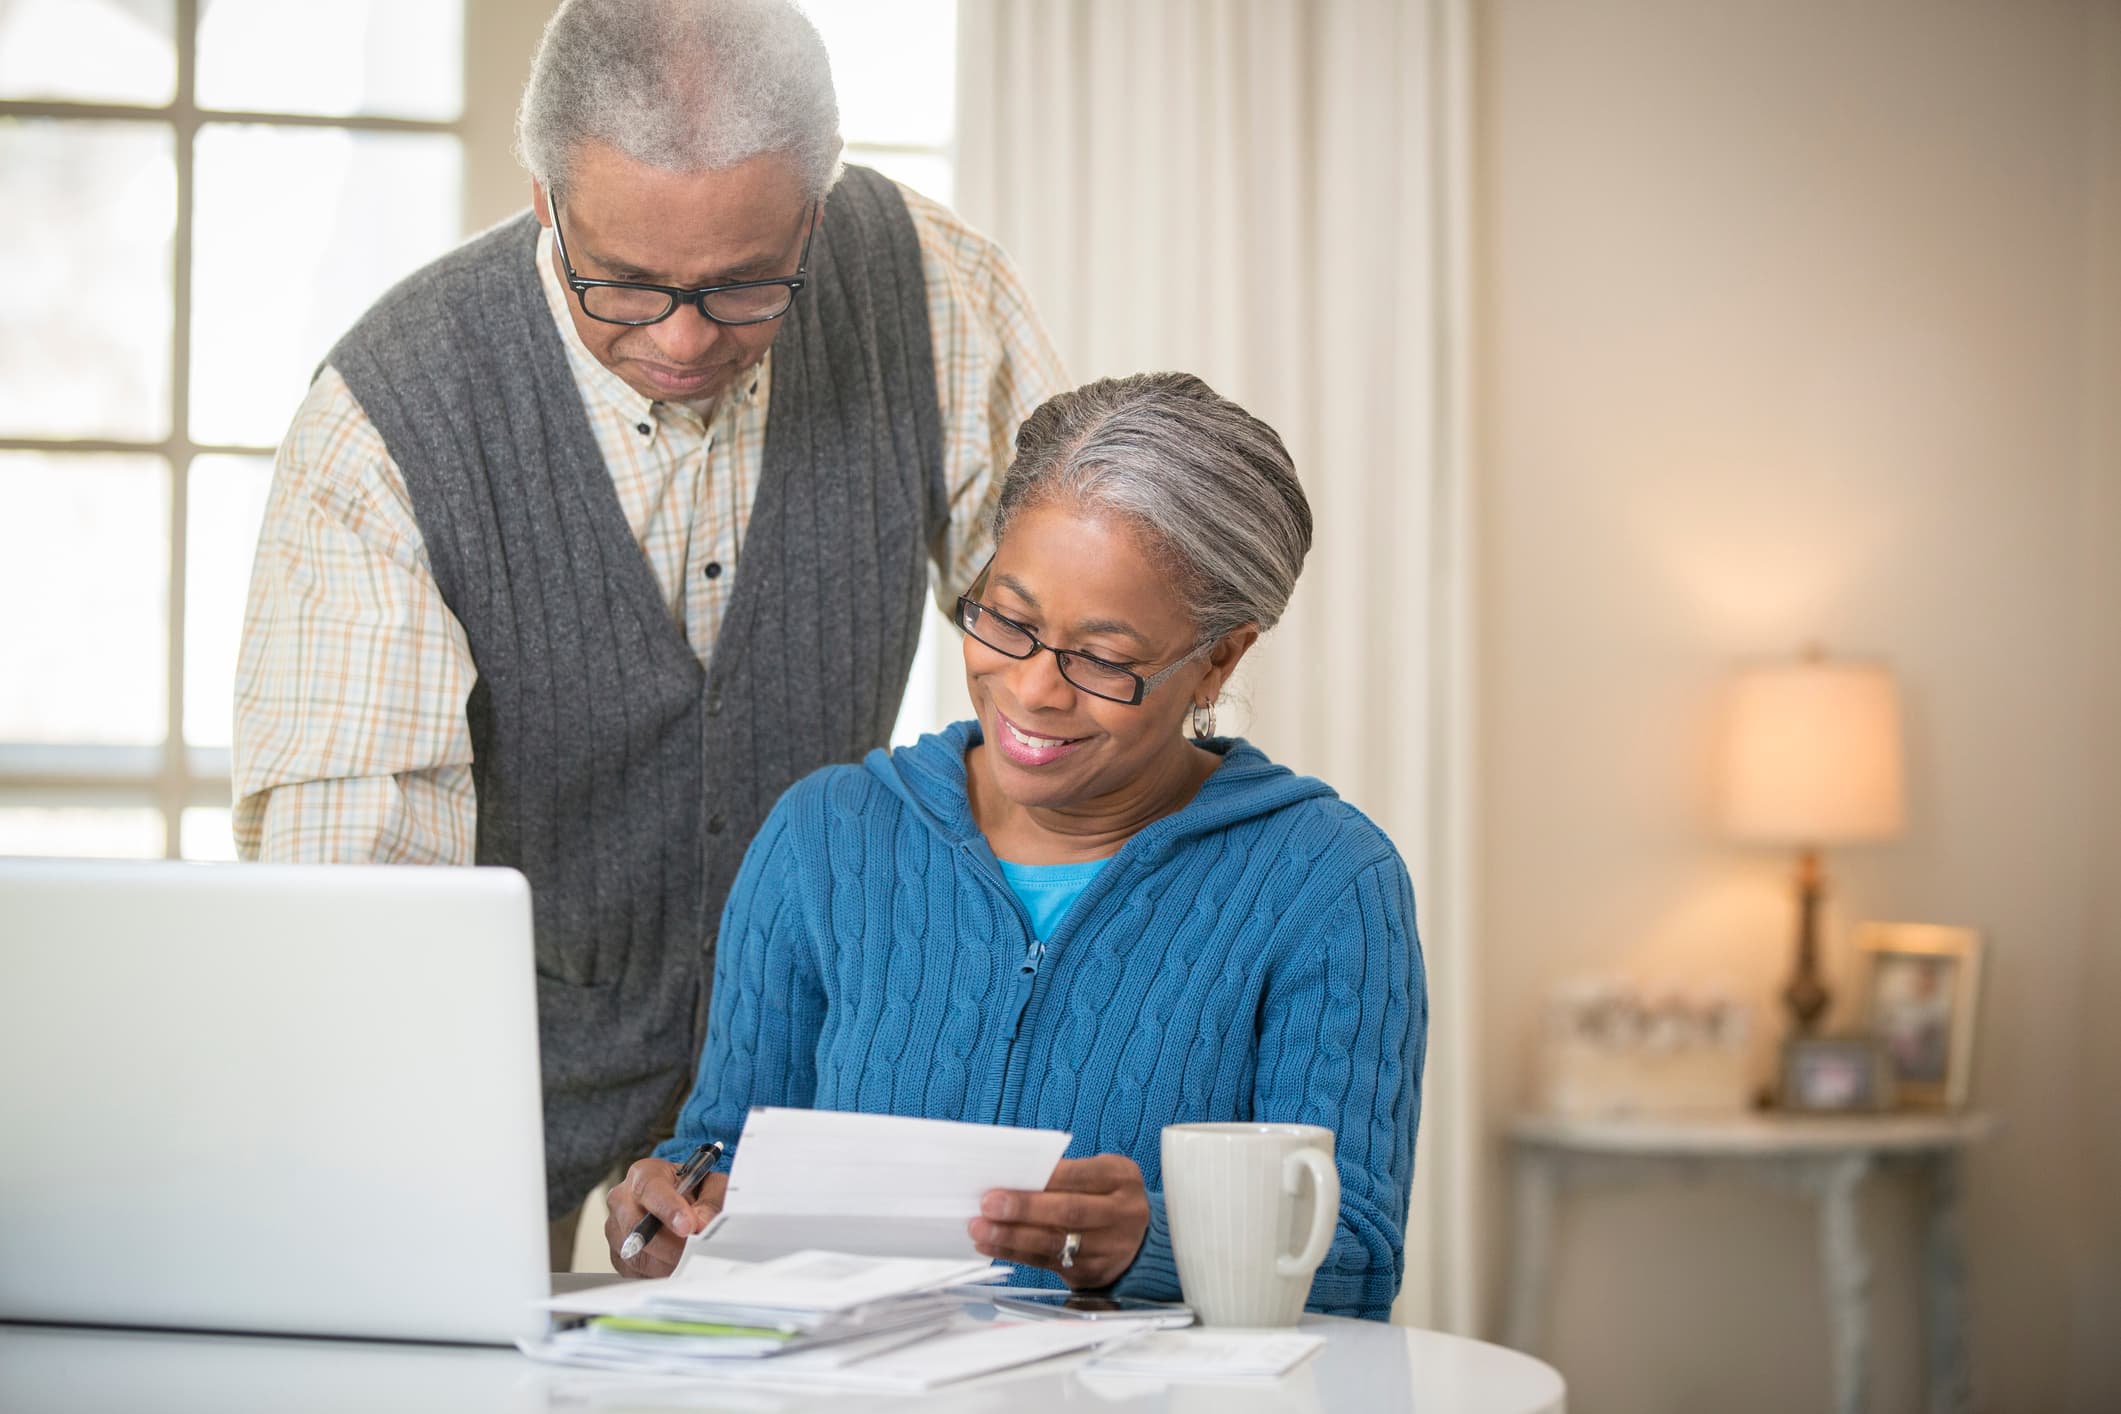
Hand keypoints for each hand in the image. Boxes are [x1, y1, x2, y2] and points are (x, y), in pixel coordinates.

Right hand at [603, 1156, 728, 1278]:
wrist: (679, 1203)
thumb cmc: (691, 1191)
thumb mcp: (709, 1186)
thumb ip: (709, 1202)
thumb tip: (703, 1225)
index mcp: (644, 1174)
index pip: (650, 1189)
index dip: (669, 1209)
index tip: (688, 1227)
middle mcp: (623, 1199)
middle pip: (636, 1227)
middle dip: (670, 1245)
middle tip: (695, 1252)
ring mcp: (615, 1229)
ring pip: (635, 1254)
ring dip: (666, 1264)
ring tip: (691, 1263)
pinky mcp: (617, 1255)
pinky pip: (635, 1271)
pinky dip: (658, 1274)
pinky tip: (676, 1268)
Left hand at [969, 1154, 1149, 1289]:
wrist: (1138, 1239)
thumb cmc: (1106, 1196)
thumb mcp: (1100, 1175)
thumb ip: (1065, 1174)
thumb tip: (1012, 1176)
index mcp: (1122, 1178)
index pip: (1080, 1175)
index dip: (1044, 1178)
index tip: (1009, 1176)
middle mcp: (1122, 1214)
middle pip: (1069, 1211)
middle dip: (1024, 1209)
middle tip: (988, 1205)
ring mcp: (1110, 1248)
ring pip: (1055, 1242)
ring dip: (1012, 1236)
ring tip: (980, 1229)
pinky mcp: (1093, 1272)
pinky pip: (1048, 1263)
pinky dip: (1016, 1254)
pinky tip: (993, 1245)